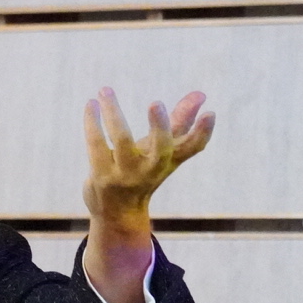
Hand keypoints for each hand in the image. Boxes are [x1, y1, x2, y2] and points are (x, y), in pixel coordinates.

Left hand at [82, 87, 214, 224]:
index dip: (203, 132)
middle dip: (160, 127)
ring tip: (105, 90)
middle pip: (162, 150)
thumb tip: (201, 94)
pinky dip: (93, 121)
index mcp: (169, 161)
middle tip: (156, 103)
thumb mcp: (164, 150)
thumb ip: (181, 121)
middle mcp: (151, 170)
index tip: (211, 113)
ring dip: (113, 111)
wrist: (117, 212)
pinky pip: (96, 143)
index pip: (193, 148)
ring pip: (121, 139)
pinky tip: (91, 104)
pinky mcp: (102, 176)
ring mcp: (126, 175)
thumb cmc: (144, 171)